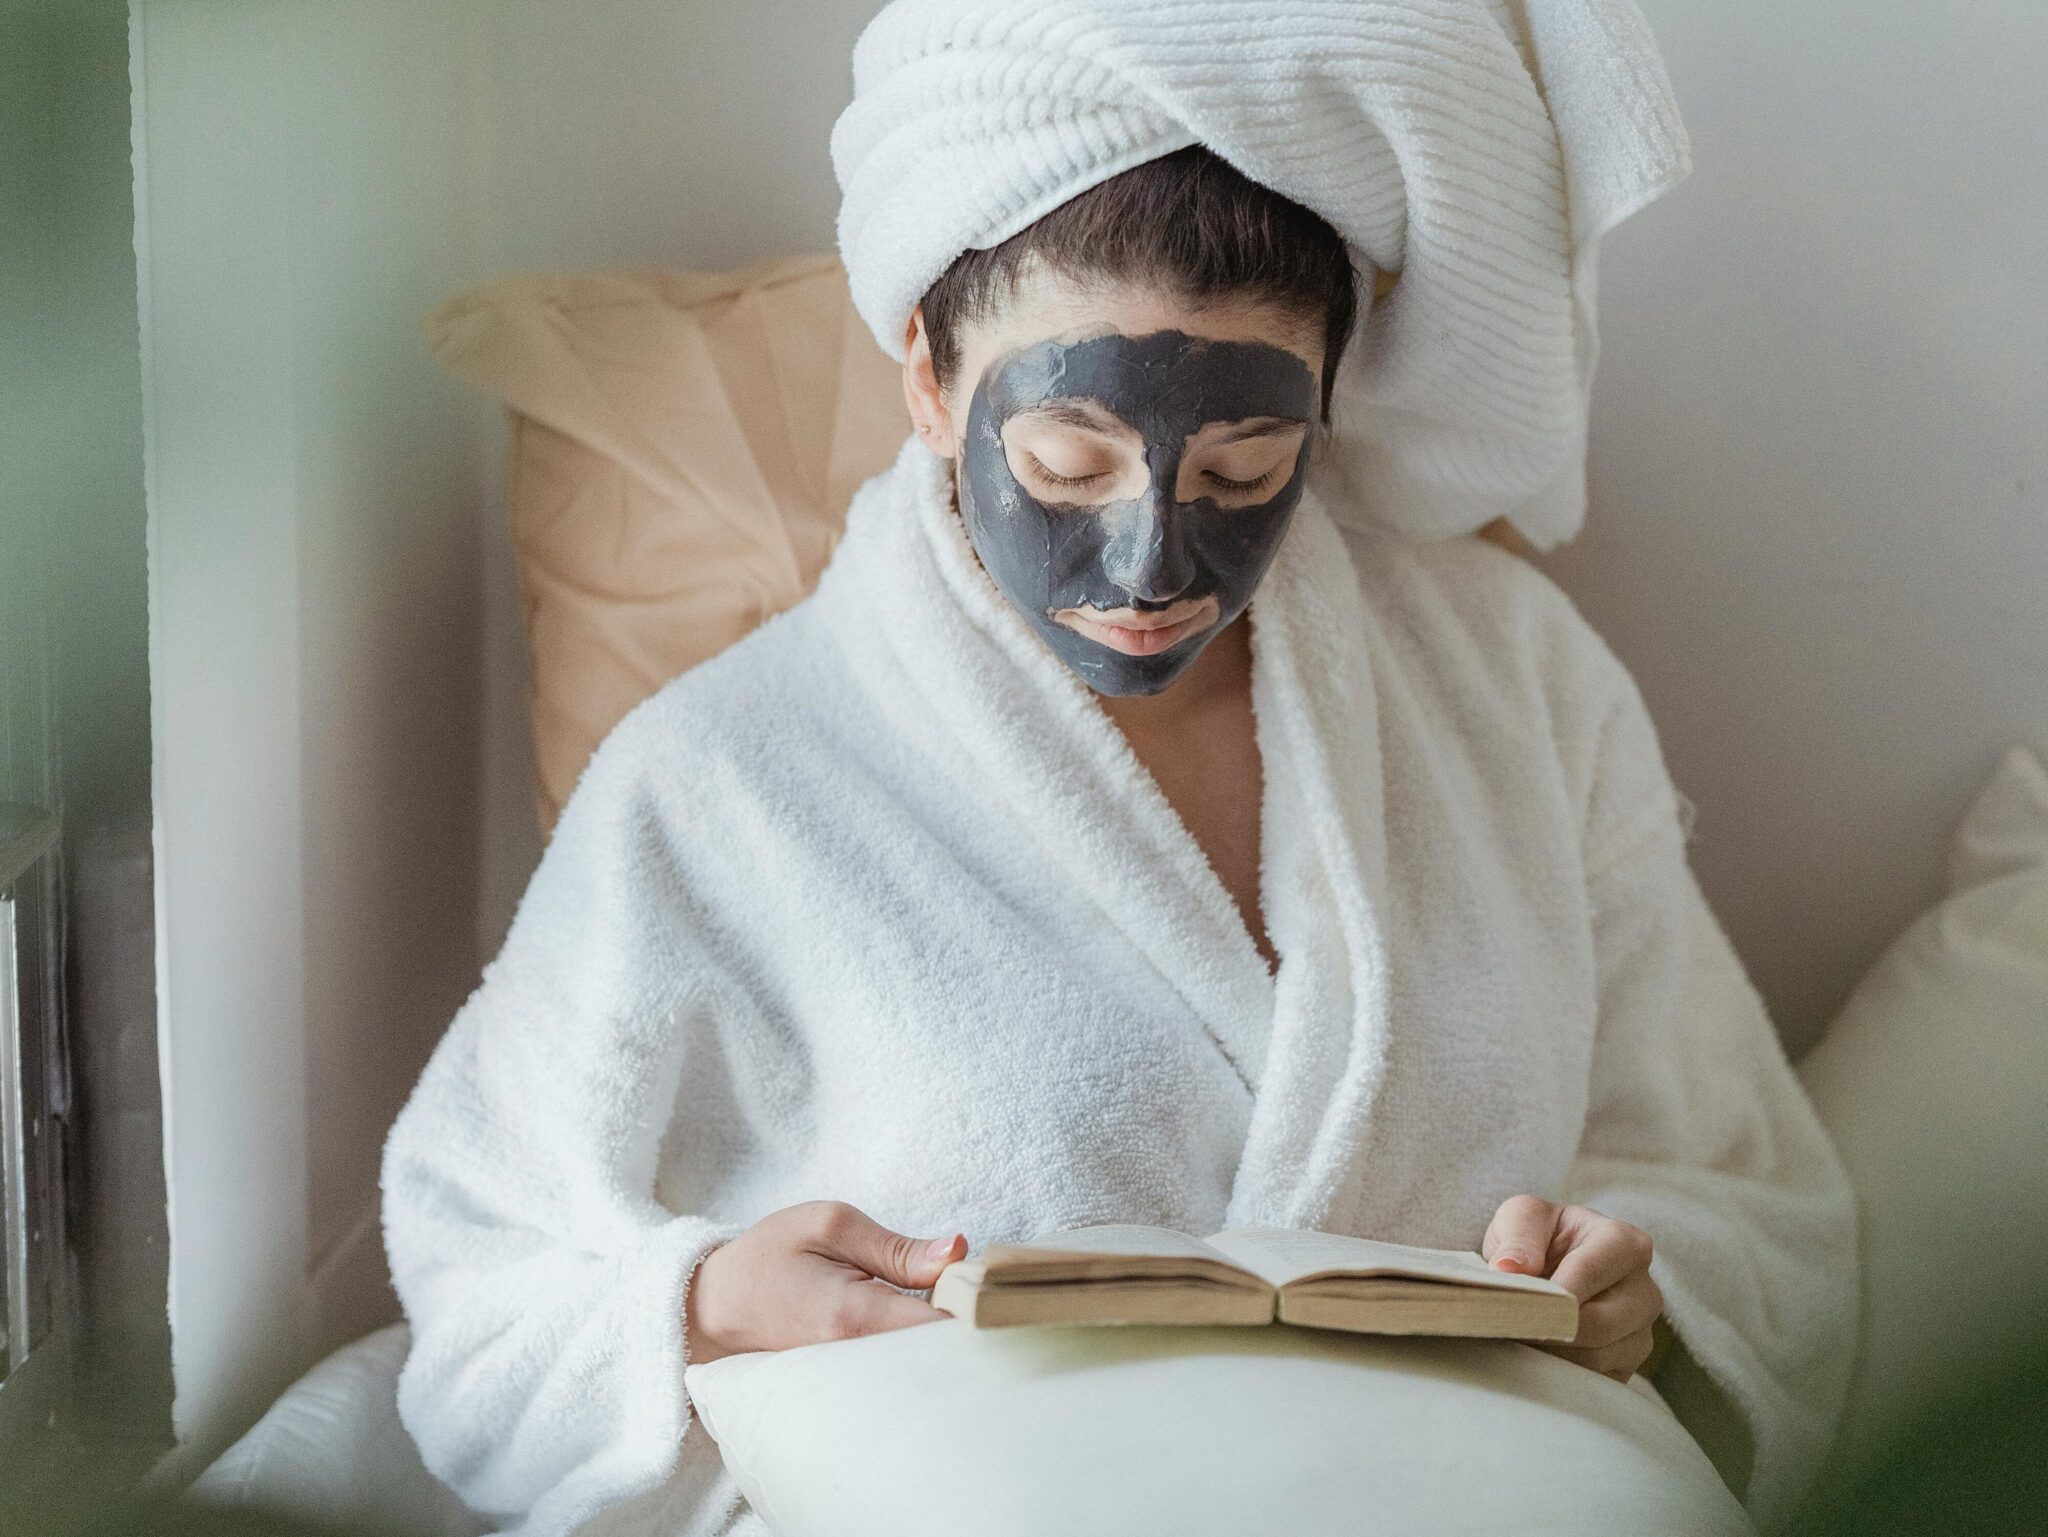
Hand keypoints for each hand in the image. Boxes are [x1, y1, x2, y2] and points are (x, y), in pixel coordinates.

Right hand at [685, 1200, 965, 1365]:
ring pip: (919, 1368)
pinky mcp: (846, 1387)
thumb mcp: (831, 1225)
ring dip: (940, 1339)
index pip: (940, 1327)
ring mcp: (848, 1381)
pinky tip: (917, 1325)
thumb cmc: (771, 1255)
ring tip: (943, 1304)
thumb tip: (957, 1251)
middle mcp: (853, 1360)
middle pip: (936, 1356)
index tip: (982, 1281)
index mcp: (853, 1315)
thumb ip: (897, 1246)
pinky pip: (898, 1374)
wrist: (714, 1303)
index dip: (973, 1304)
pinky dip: (916, 1351)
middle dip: (963, 1325)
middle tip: (968, 1290)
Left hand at [1482, 1195, 1661, 1383]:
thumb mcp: (1523, 1216)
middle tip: (1510, 1327)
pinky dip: (1561, 1372)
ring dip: (1552, 1352)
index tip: (1518, 1306)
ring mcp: (1641, 1332)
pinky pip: (1595, 1380)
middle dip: (1550, 1328)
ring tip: (1518, 1337)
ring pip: (1597, 1357)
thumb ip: (1518, 1236)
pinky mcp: (1627, 1365)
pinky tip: (1536, 1355)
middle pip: (1599, 1323)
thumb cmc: (1540, 1236)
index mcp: (1625, 1244)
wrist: (1548, 1264)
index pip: (1589, 1273)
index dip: (1552, 1293)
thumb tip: (1509, 1269)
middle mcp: (1644, 1290)